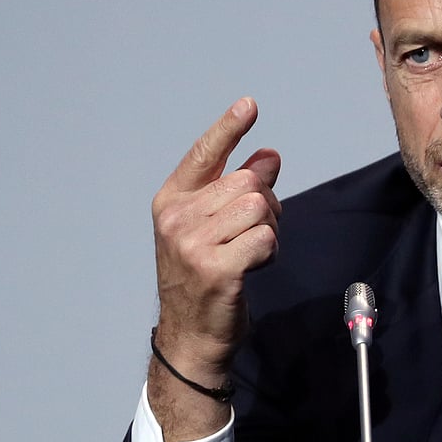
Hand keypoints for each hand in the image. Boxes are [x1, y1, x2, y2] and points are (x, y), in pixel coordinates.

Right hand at [151, 97, 281, 380]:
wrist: (191, 336)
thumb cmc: (205, 279)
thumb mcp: (214, 228)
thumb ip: (236, 190)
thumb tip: (269, 156)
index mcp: (171, 202)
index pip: (203, 154)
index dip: (228, 128)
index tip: (249, 105)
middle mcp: (176, 218)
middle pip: (248, 182)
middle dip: (265, 204)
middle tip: (252, 234)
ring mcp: (192, 243)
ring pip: (260, 208)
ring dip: (269, 230)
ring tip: (249, 253)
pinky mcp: (216, 268)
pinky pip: (265, 238)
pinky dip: (270, 252)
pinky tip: (253, 268)